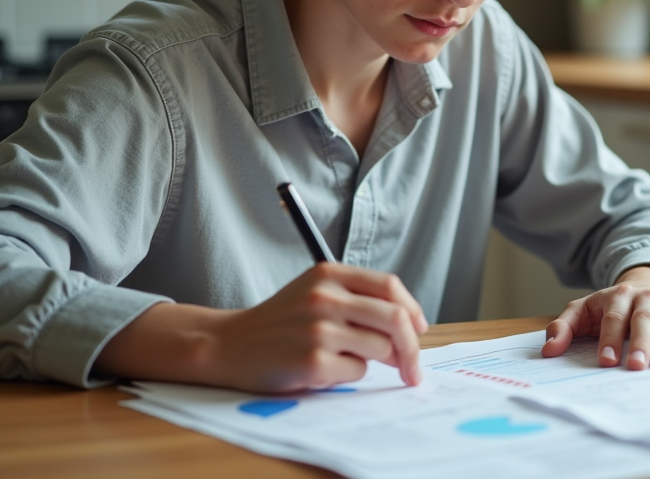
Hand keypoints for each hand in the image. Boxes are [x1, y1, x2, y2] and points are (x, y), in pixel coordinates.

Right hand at [95, 262, 428, 392]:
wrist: (229, 345)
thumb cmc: (280, 321)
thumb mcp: (314, 291)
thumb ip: (356, 297)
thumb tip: (411, 323)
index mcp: (328, 273)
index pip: (389, 286)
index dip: (412, 309)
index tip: (419, 329)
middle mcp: (325, 297)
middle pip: (395, 319)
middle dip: (411, 348)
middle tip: (412, 368)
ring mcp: (319, 329)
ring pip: (379, 348)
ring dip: (370, 361)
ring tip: (341, 359)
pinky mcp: (313, 361)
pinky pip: (356, 373)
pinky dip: (348, 376)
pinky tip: (323, 370)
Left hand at [541, 266, 649, 369]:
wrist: (647, 284)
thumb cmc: (610, 306)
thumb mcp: (583, 310)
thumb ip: (563, 328)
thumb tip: (548, 351)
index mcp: (616, 297)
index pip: (612, 318)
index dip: (609, 339)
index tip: (605, 361)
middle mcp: (644, 298)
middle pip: (642, 320)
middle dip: (639, 343)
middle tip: (634, 366)